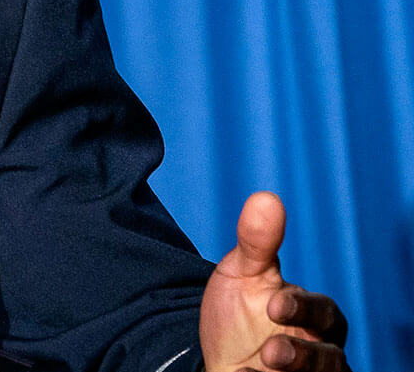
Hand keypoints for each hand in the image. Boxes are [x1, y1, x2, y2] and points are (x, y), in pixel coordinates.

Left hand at [200, 192, 348, 371]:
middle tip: (272, 352)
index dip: (303, 307)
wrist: (219, 357)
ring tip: (262, 367)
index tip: (273, 303)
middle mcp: (320, 350)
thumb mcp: (242, 275)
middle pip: (332, 358)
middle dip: (305, 355)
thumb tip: (266, 197)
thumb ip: (256, 242)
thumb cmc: (239, 313)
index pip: (324, 312)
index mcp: (314, 316)